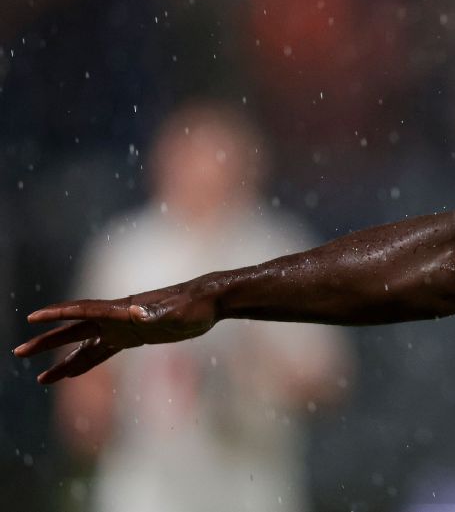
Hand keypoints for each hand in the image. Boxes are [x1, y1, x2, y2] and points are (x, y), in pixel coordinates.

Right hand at [13, 284, 217, 383]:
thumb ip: (155, 311)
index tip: (33, 318)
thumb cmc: (192, 305)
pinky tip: (72, 374)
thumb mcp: (174, 310)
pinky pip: (103, 352)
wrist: (209, 302)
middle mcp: (116, 317)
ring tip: (42, 379)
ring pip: (85, 345)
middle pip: (74, 330)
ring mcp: (123, 327)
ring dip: (64, 360)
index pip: (82, 311)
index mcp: (121, 309)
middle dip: (47, 341)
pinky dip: (86, 363)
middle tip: (19, 352)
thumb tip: (136, 312)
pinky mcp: (134, 337)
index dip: (57, 314)